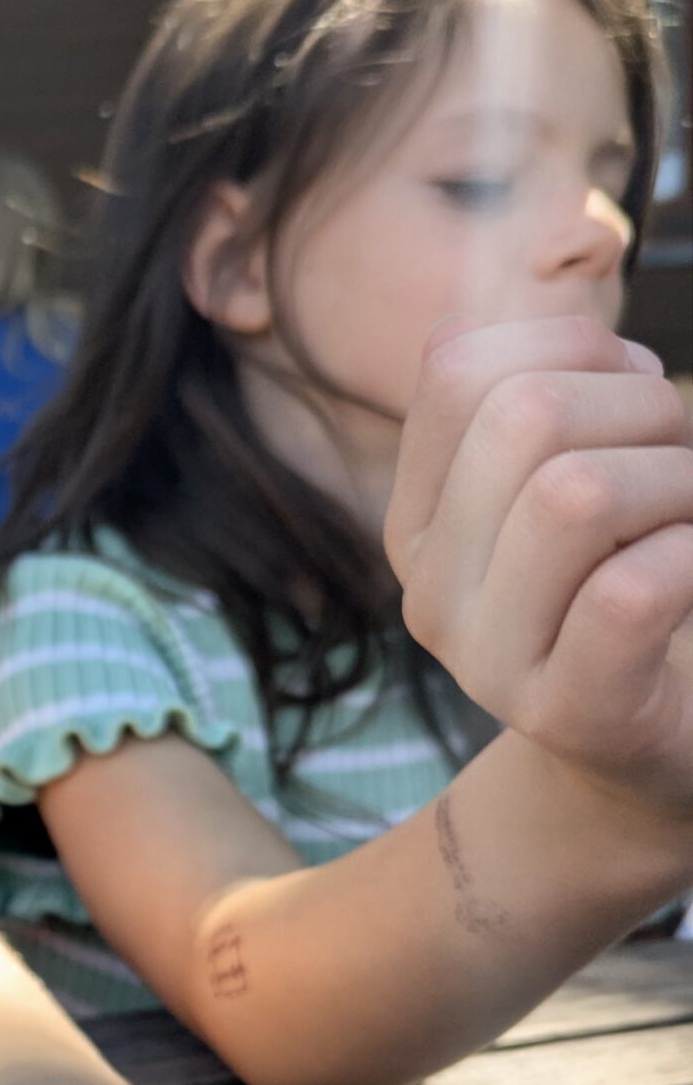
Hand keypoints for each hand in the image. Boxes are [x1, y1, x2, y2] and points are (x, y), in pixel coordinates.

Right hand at [387, 317, 692, 816]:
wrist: (653, 762)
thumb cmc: (629, 599)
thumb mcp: (558, 494)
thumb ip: (534, 409)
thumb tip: (519, 323)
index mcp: (418, 523)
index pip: (454, 369)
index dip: (570, 343)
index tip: (629, 388)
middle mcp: (431, 592)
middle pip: (522, 418)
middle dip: (643, 407)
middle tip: (683, 457)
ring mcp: (488, 662)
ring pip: (574, 495)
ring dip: (676, 480)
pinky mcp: (568, 715)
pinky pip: (631, 590)